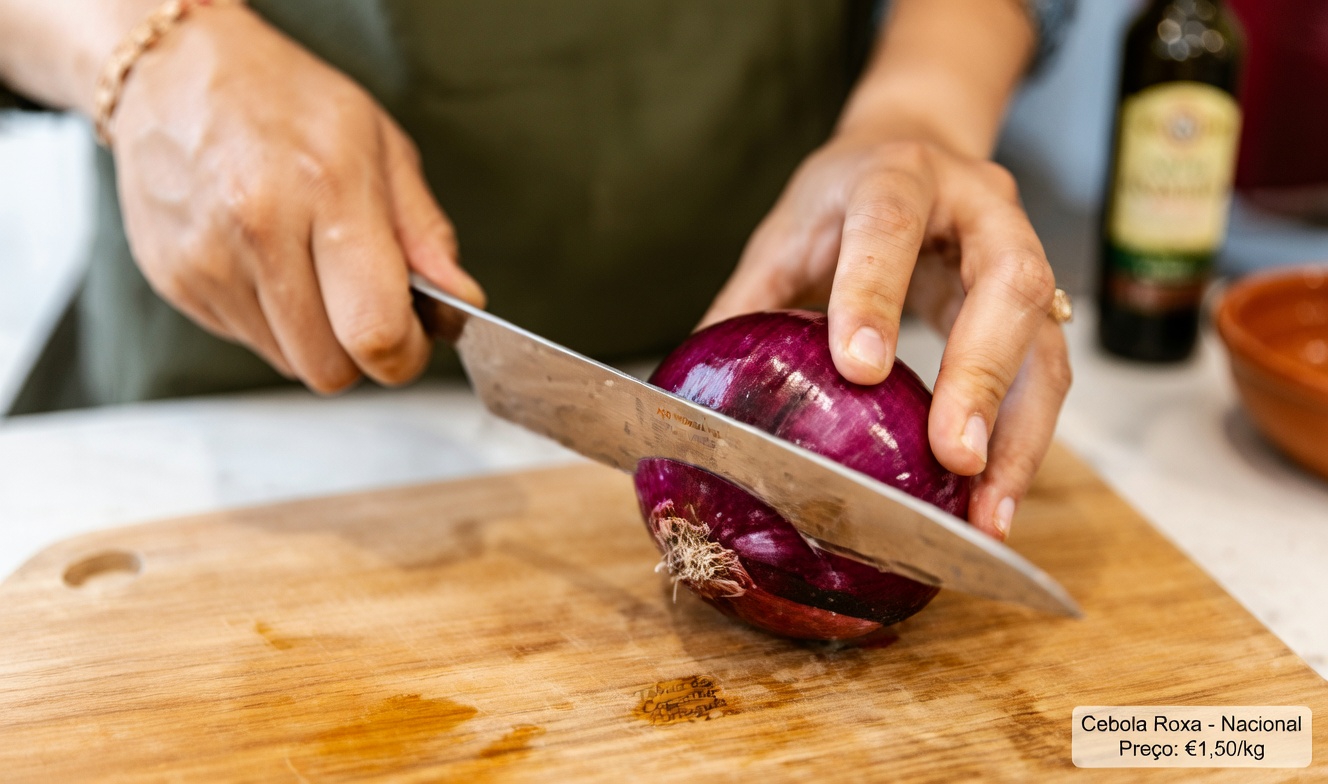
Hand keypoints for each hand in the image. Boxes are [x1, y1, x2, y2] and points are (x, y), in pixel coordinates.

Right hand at [110, 4, 483, 391]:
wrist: (172, 70)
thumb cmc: (285, 101)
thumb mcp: (380, 146)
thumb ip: (424, 233)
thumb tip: (459, 300)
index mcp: (327, 189)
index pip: (375, 331)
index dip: (407, 353)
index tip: (415, 333)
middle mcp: (258, 229)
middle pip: (330, 368)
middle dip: (362, 351)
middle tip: (366, 300)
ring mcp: (206, 260)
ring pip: (288, 362)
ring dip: (314, 336)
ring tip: (311, 267)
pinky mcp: (173, 280)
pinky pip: (246, 341)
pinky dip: (270, 319)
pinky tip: (267, 262)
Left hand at [702, 132, 1071, 539]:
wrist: (915, 148)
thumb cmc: (842, 198)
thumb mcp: (785, 234)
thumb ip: (746, 301)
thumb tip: (688, 387)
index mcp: (897, 175)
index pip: (889, 223)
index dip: (875, 293)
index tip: (859, 370)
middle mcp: (979, 206)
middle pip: (1006, 284)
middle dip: (981, 375)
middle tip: (954, 457)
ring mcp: (1022, 252)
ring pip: (1044, 341)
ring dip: (1020, 433)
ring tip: (989, 514)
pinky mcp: (1039, 306)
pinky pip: (1047, 375)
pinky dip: (1025, 442)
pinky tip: (995, 500)